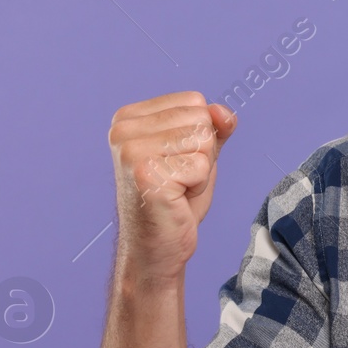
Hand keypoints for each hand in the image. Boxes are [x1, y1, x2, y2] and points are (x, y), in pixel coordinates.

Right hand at [108, 91, 236, 283]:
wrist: (157, 246)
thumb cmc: (175, 199)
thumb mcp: (198, 153)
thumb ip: (214, 127)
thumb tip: (224, 112)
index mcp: (129, 117)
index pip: (194, 101)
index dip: (200, 134)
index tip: (177, 161)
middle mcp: (123, 130)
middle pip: (201, 120)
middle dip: (202, 153)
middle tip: (179, 178)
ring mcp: (131, 151)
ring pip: (203, 141)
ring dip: (201, 170)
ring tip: (177, 187)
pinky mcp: (145, 174)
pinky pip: (201, 167)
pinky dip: (198, 186)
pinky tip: (176, 198)